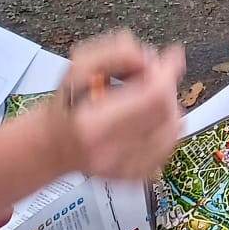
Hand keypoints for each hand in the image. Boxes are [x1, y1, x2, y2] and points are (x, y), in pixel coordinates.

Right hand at [35, 30, 183, 179]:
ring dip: (167, 104)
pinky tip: (150, 117)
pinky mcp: (138, 174)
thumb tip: (149, 59)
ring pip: (174, 126)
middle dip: (164, 85)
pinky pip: (170, 144)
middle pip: (166, 109)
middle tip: (149, 77)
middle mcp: (111, 151)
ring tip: (145, 98)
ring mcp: (126, 167)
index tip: (171, 57)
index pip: (153, 96)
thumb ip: (115, 55)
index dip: (167, 72)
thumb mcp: (78, 67)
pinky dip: (167, 125)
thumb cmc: (65, 107)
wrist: (54, 145)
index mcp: (92, 125)